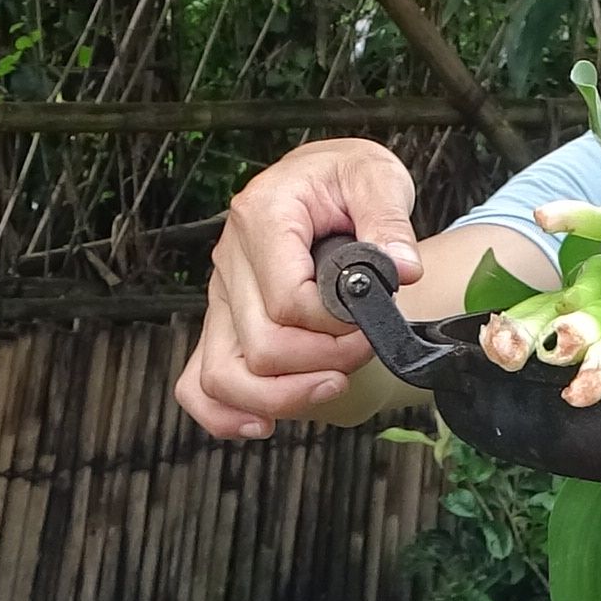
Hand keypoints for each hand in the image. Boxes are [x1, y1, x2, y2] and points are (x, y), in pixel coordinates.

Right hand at [175, 137, 418, 439]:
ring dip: (281, 396)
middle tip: (366, 349)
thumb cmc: (346, 177)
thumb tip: (402, 269)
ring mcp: (219, 296)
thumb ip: (389, 220)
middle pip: (260, 346)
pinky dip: (224, 413)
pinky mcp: (220, 322)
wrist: (325, 178)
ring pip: (222, 376)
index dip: (335, 328)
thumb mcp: (376, 177)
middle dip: (323, 363)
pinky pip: (197, 383)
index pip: (287, 301)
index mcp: (262, 217)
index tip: (372, 324)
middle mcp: (229, 259)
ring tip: (330, 386)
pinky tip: (264, 422)